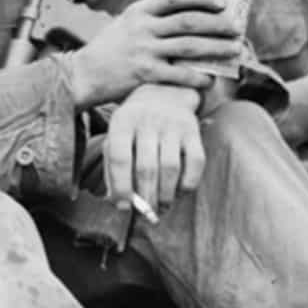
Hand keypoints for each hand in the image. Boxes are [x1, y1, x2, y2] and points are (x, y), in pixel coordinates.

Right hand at [67, 0, 242, 107]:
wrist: (84, 74)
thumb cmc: (109, 48)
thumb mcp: (126, 22)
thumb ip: (151, 16)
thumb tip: (186, 9)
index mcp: (139, 10)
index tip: (222, 2)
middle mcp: (143, 27)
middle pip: (189, 22)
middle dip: (218, 25)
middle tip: (236, 29)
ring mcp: (144, 50)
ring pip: (189, 46)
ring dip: (216, 48)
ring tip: (234, 51)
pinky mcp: (144, 74)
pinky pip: (178, 74)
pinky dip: (197, 77)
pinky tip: (210, 79)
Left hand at [103, 83, 205, 216]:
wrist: (163, 93)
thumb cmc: (134, 127)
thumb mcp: (116, 138)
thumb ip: (113, 170)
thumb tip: (119, 204)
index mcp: (122, 121)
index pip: (119, 157)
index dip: (121, 186)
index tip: (123, 207)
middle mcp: (147, 120)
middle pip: (146, 167)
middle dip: (146, 197)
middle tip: (146, 214)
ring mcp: (172, 124)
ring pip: (170, 168)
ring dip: (165, 195)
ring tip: (161, 207)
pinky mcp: (193, 130)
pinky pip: (194, 163)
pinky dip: (187, 184)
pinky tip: (178, 192)